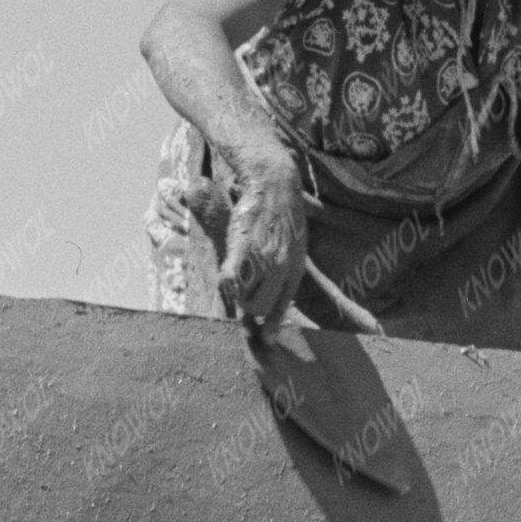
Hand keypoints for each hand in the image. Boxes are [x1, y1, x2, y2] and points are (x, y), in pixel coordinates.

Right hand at [213, 151, 309, 334]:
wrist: (274, 181)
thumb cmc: (281, 212)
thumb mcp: (293, 243)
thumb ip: (283, 268)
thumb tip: (273, 290)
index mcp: (296, 267)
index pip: (282, 306)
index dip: (272, 326)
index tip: (264, 340)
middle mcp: (283, 267)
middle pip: (259, 307)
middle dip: (247, 306)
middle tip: (240, 291)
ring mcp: (264, 259)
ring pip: (244, 296)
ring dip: (236, 291)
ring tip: (235, 272)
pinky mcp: (244, 247)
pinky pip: (231, 279)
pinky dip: (227, 282)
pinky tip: (225, 276)